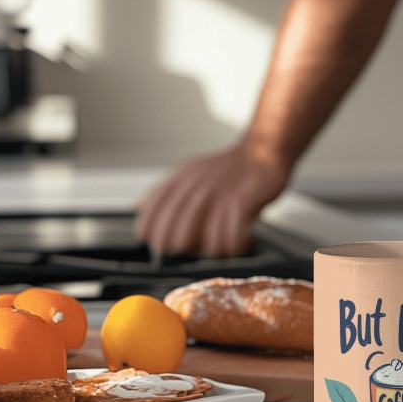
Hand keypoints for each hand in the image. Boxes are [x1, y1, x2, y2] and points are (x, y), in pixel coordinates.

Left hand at [136, 143, 288, 257]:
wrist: (262, 150)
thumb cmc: (228, 169)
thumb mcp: (189, 173)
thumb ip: (164, 192)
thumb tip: (140, 208)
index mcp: (177, 183)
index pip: (149, 223)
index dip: (157, 241)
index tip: (172, 246)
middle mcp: (193, 189)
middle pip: (174, 240)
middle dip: (188, 251)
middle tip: (204, 248)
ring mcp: (216, 195)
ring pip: (204, 243)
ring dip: (217, 250)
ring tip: (227, 245)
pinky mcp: (240, 201)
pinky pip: (230, 238)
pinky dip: (236, 246)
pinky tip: (244, 241)